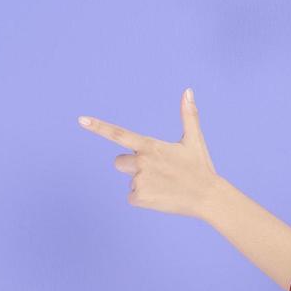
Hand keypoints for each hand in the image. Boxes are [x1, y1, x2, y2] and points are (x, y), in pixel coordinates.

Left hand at [77, 88, 223, 219]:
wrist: (208, 197)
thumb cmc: (200, 167)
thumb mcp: (194, 140)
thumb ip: (188, 115)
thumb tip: (188, 90)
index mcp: (150, 145)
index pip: (118, 134)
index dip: (98, 127)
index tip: (81, 120)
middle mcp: (141, 161)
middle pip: (118, 162)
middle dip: (132, 166)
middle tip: (158, 171)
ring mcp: (140, 180)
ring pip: (130, 181)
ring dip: (143, 184)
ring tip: (165, 185)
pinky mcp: (141, 198)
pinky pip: (133, 198)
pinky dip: (145, 199)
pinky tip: (162, 197)